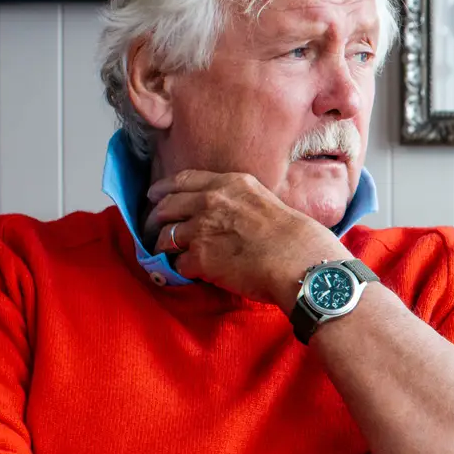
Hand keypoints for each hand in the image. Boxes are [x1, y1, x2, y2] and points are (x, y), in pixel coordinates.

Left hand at [146, 170, 345, 308]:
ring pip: (165, 237)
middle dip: (154, 219)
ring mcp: (202, 229)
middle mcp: (211, 201)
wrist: (300, 261)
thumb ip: (240, 202)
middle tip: (152, 230)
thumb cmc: (297, 237)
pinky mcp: (200, 258)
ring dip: (162, 247)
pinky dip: (179, 270)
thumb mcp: (266, 200)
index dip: (163, 189)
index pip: (183, 180)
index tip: (154, 196)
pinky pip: (177, 264)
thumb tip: (229, 215)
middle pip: (166, 206)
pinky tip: (185, 273)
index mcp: (230, 184)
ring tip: (164, 256)